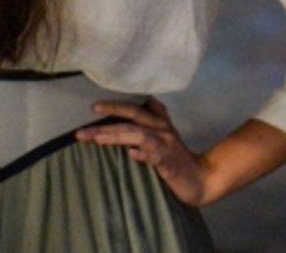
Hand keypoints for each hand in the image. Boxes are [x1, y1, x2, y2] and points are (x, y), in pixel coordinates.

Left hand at [75, 97, 214, 205]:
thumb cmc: (176, 160)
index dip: (116, 106)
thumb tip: (116, 124)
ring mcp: (167, 146)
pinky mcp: (171, 164)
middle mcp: (162, 130)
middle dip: (108, 120)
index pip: (135, 108)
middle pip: (134, 119)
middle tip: (83, 129)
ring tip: (98, 139)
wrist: (202, 180)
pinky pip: (157, 157)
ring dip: (118, 135)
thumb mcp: (161, 139)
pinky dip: (144, 155)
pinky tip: (132, 155)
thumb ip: (143, 128)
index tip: (94, 107)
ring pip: (140, 135)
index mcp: (159, 123)